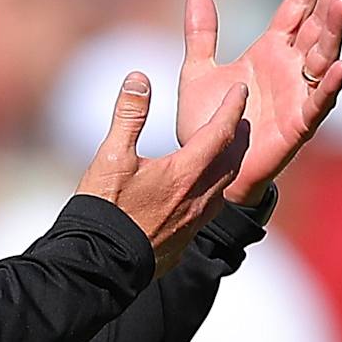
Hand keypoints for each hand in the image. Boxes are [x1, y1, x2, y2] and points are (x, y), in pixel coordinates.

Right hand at [77, 72, 250, 276]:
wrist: (101, 263)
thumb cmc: (105, 208)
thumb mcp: (112, 156)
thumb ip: (129, 115)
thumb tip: (139, 78)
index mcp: (184, 173)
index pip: (220, 132)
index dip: (232, 108)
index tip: (240, 90)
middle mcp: (199, 198)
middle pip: (232, 160)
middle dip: (238, 135)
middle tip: (240, 117)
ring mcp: (195, 222)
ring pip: (224, 187)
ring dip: (229, 163)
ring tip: (225, 150)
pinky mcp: (186, 239)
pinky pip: (211, 208)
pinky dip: (215, 188)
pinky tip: (202, 189)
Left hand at [177, 0, 341, 202]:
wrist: (207, 170)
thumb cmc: (208, 124)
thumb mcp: (197, 72)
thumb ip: (201, 35)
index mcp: (269, 51)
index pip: (296, 6)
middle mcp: (290, 68)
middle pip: (317, 24)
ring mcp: (297, 94)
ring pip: (323, 56)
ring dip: (334, 30)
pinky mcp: (298, 125)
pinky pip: (318, 102)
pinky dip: (330, 85)